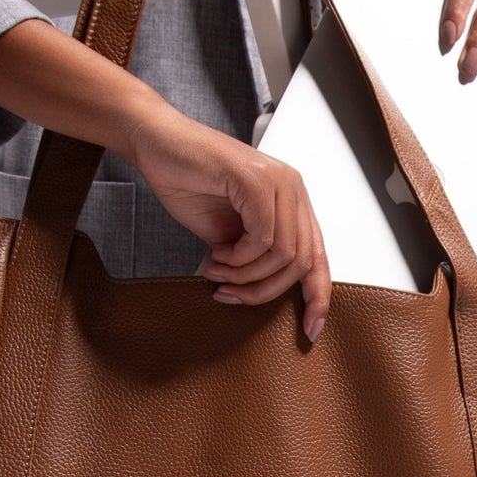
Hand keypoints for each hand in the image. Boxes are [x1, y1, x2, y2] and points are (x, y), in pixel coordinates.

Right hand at [126, 102, 330, 342]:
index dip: (318, 297)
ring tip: (217, 271)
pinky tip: (216, 252)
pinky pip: (263, 238)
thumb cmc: (189, 183)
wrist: (157, 144)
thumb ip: (255, 257)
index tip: (311, 331)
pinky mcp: (257, 180)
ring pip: (284, 254)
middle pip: (302, 263)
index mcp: (293, 202)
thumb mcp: (230, 234)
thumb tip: (265, 292)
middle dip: (264, 290)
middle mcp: (294, 190)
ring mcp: (279, 182)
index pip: (318, 257)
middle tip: (229, 293)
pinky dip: (238, 256)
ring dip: (246, 274)